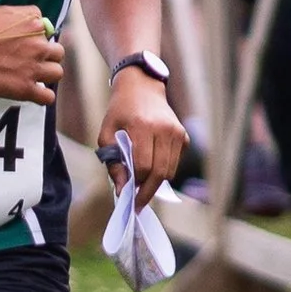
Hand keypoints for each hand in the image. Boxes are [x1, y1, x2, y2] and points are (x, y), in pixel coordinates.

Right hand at [0, 4, 64, 105]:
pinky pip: (48, 97)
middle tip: (30, 60)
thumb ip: (24, 16)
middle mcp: (38, 45)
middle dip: (46, 55)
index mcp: (33, 24)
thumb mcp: (2, 12)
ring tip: (32, 75)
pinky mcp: (26, 88)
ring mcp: (34, 68)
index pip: (48, 30)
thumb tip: (37, 24)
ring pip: (57, 73)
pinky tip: (32, 92)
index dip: (38, 37)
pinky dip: (42, 96)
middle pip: (57, 52)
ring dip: (47, 74)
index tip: (25, 42)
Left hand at [99, 65, 185, 184]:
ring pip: (170, 170)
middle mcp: (164, 129)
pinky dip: (163, 170)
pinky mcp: (183, 136)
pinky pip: (175, 162)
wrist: (142, 87)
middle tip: (138, 203)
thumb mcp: (106, 133)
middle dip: (148, 191)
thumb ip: (113, 161)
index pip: (143, 165)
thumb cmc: (120, 111)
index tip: (126, 196)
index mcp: (142, 126)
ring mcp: (177, 132)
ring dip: (156, 183)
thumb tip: (121, 189)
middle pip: (160, 172)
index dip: (135, 184)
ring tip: (141, 186)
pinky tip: (151, 167)